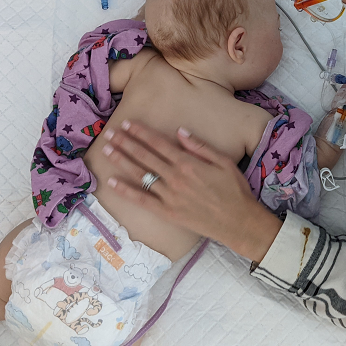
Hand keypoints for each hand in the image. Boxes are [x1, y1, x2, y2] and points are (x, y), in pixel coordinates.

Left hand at [102, 120, 281, 262]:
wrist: (238, 222)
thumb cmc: (234, 190)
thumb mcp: (224, 162)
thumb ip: (200, 146)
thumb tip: (180, 131)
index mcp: (189, 164)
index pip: (159, 144)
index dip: (141, 133)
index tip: (128, 123)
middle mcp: (175, 178)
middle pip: (145, 157)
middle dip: (126, 143)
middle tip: (110, 132)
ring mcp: (169, 196)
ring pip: (140, 175)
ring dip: (122, 161)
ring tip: (107, 150)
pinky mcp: (167, 212)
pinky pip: (142, 200)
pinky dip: (126, 191)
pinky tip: (112, 181)